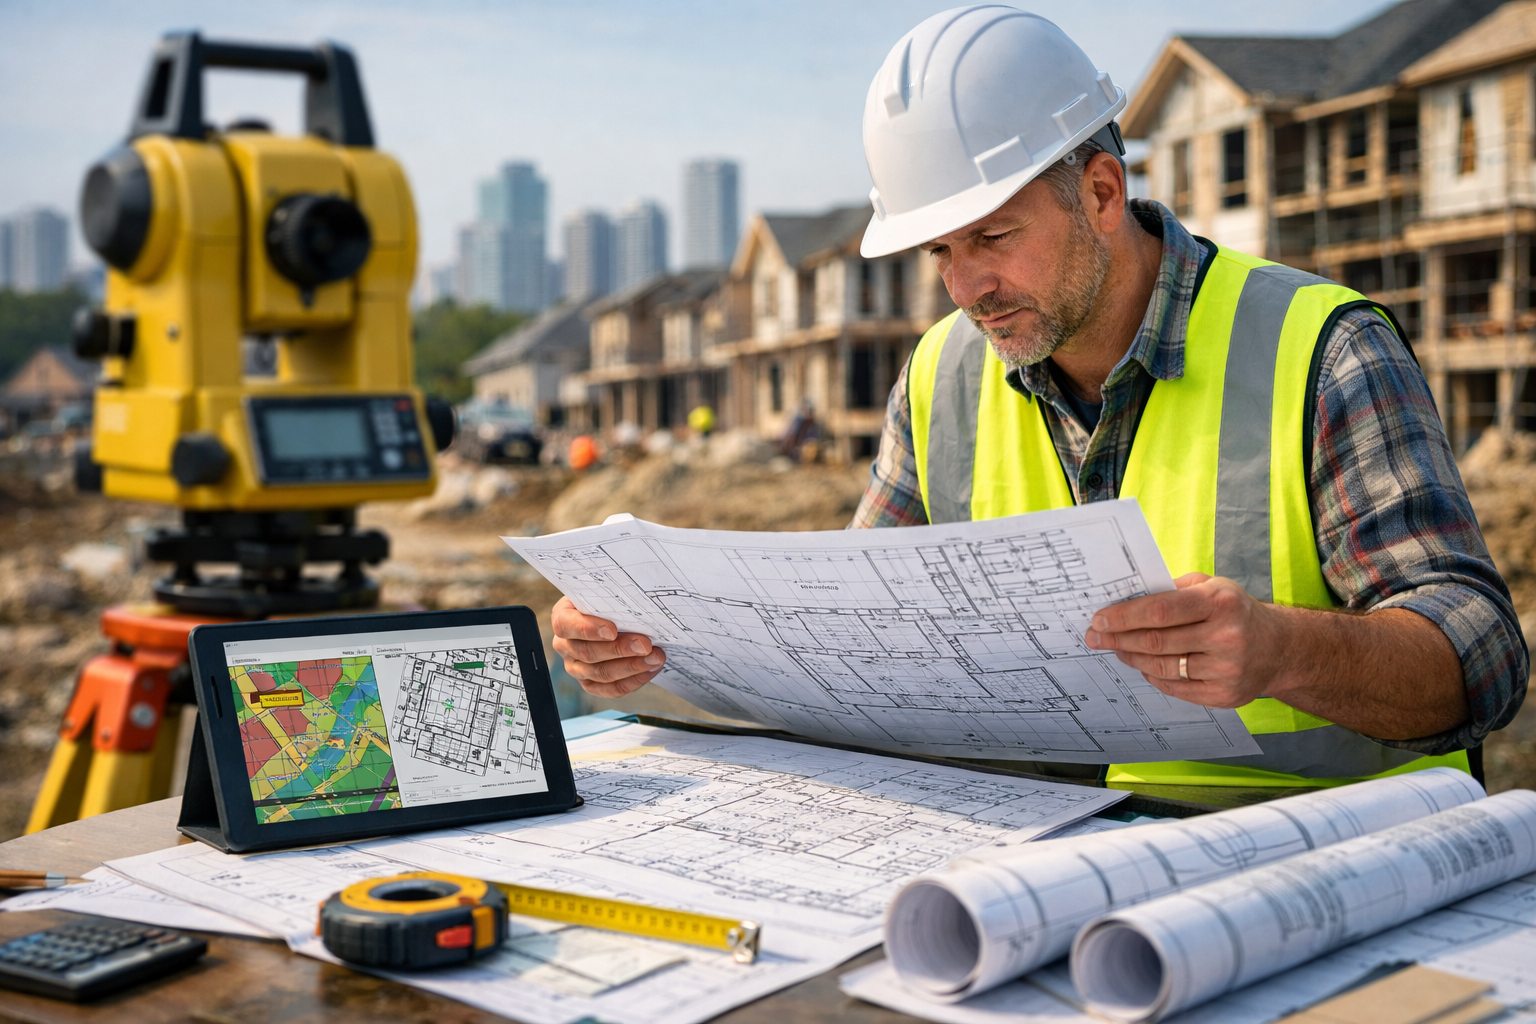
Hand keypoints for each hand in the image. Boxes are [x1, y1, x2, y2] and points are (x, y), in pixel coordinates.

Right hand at [551, 596, 665, 697]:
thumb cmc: (607, 602)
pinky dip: (633, 681)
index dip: (588, 629)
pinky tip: (650, 669)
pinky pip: (610, 689)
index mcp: (563, 617)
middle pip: (588, 652)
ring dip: (632, 667)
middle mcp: (565, 644)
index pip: (566, 625)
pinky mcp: (591, 683)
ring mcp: (576, 667)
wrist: (613, 616)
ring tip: (655, 657)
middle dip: (620, 650)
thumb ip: (613, 595)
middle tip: (646, 645)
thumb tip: (637, 600)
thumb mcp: (604, 592)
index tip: (612, 630)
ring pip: (600, 673)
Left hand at [1082, 573, 1286, 707]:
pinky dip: (1152, 675)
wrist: (1279, 648)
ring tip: (1116, 649)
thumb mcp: (1212, 586)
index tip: (1099, 619)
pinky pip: (1174, 687)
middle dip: (1118, 639)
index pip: (1160, 611)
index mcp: (1221, 603)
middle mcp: (1226, 637)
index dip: (1124, 616)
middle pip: (1156, 642)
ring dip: (1131, 657)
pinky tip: (1141, 664)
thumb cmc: (1235, 612)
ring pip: (1161, 667)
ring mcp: (1226, 670)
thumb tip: (1126, 599)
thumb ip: (1172, 589)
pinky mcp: (1224, 695)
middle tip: (1095, 637)